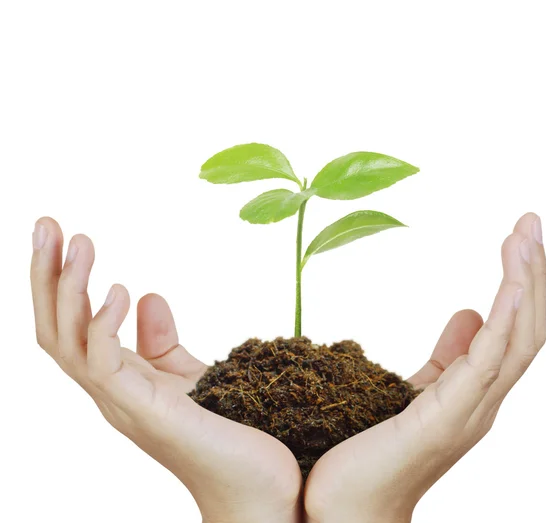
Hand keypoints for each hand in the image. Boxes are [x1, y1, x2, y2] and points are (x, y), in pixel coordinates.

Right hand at [30, 217, 302, 522]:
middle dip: (47, 275)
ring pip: (69, 343)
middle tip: (47, 222)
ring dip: (68, 289)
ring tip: (79, 243)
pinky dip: (103, 326)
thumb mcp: (189, 375)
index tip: (63, 233)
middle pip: (56, 329)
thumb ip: (162, 343)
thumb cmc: (227, 433)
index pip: (72, 325)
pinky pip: (105, 367)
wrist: (260, 488)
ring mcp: (123, 405)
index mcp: (119, 380)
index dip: (61, 281)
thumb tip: (149, 295)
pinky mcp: (146, 413)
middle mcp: (110, 392)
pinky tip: (119, 290)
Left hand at [303, 213, 545, 522]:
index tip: (518, 237)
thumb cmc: (375, 452)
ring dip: (524, 284)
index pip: (513, 328)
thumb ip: (448, 356)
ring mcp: (469, 411)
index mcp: (475, 390)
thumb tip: (468, 311)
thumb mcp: (417, 390)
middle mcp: (483, 400)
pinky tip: (509, 284)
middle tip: (530, 220)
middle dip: (531, 272)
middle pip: (524, 327)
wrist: (347, 508)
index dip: (521, 282)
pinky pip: (487, 363)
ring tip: (525, 235)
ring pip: (516, 339)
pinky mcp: (444, 417)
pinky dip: (503, 321)